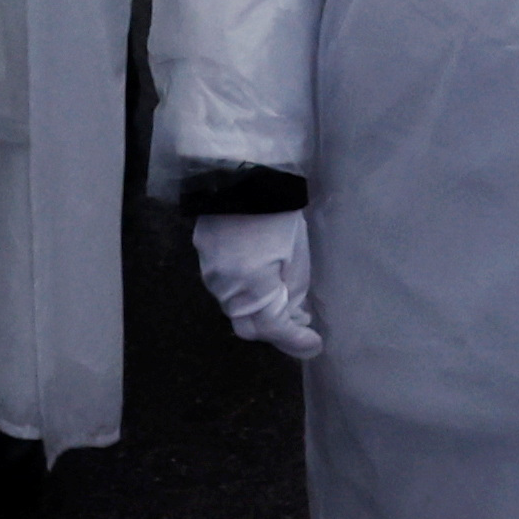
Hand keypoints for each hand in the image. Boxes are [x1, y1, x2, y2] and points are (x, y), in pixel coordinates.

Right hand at [191, 202, 318, 355]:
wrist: (241, 174)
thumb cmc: (279, 217)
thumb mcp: (297, 258)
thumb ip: (293, 294)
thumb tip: (294, 318)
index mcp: (250, 291)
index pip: (273, 329)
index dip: (296, 340)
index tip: (315, 344)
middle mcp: (224, 289)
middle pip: (249, 327)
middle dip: (275, 330)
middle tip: (300, 325)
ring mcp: (210, 274)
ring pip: (235, 308)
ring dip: (259, 311)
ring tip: (285, 302)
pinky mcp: (203, 257)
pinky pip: (225, 286)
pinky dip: (245, 291)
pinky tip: (261, 281)